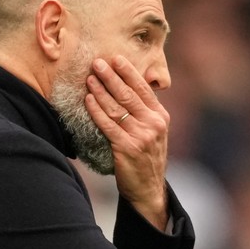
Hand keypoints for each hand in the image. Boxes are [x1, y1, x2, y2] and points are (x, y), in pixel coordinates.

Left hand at [84, 56, 169, 229]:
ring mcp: (141, 136)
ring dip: (101, 90)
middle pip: (129, 94)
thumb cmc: (146, 158)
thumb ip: (144, 113)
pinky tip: (89, 100)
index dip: (129, 72)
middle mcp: (153, 124)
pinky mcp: (127, 148)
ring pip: (117, 107)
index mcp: (160, 117)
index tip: (116, 59)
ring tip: (90, 78)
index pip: (144, 89)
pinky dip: (97, 111)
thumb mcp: (153, 133)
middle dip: (112, 76)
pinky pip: (109, 125)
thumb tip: (125, 89)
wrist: (148, 189)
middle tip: (98, 62)